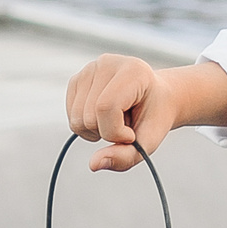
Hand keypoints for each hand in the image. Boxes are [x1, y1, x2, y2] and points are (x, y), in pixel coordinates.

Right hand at [63, 55, 226, 170]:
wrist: (155, 99)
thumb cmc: (154, 119)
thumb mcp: (149, 142)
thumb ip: (126, 157)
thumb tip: (93, 164)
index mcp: (132, 70)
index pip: (106, 107)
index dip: (116, 132)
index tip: (132, 134)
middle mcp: (107, 63)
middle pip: (88, 116)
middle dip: (106, 133)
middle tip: (126, 125)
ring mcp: (89, 69)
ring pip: (76, 119)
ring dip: (96, 131)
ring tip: (116, 119)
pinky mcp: (76, 79)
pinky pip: (71, 117)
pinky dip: (86, 126)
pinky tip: (103, 117)